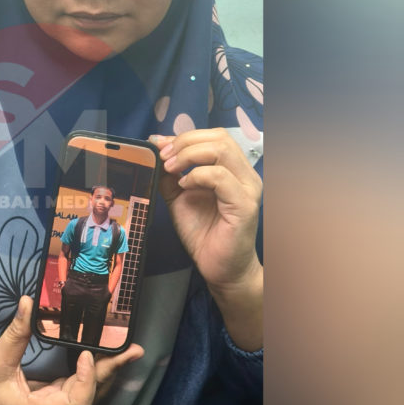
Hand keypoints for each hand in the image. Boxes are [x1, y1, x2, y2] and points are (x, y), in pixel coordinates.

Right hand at [0, 296, 142, 404]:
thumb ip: (15, 333)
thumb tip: (27, 302)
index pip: (76, 403)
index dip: (86, 380)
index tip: (86, 354)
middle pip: (90, 397)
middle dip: (112, 372)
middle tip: (133, 350)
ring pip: (88, 394)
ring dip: (108, 372)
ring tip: (129, 352)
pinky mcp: (54, 401)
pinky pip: (80, 389)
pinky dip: (94, 373)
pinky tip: (106, 358)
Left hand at [150, 129, 262, 349]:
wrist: (219, 268)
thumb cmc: (202, 232)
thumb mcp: (179, 195)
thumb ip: (170, 172)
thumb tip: (155, 144)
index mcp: (234, 168)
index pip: (214, 136)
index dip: (184, 137)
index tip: (159, 147)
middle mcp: (245, 174)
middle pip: (219, 137)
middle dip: (185, 143)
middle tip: (163, 158)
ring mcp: (247, 188)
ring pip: (221, 150)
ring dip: (189, 155)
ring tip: (170, 169)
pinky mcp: (244, 205)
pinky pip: (220, 177)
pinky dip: (197, 176)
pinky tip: (184, 186)